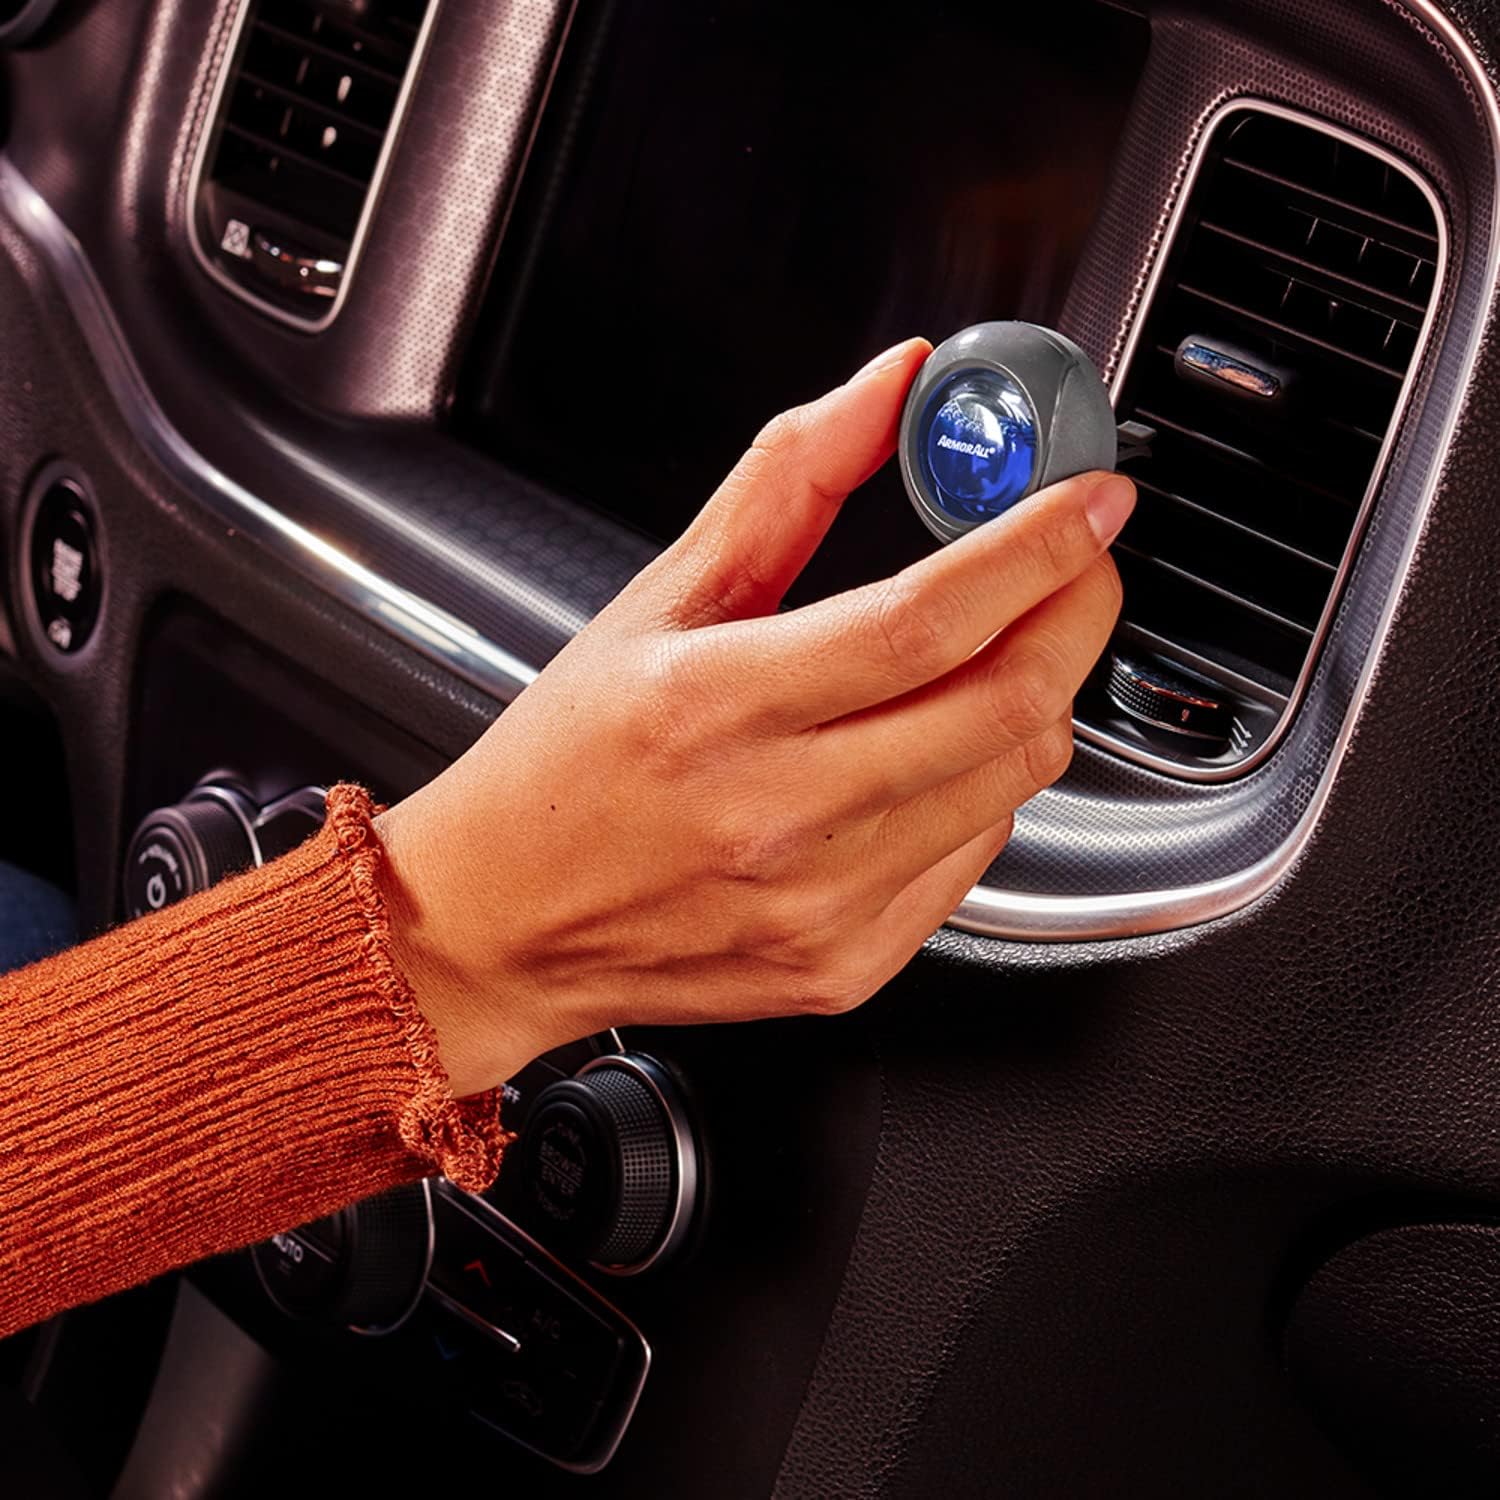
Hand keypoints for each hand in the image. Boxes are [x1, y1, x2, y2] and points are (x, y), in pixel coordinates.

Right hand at [377, 339, 1133, 1095]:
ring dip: (1036, 693)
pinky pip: (977, 860)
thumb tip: (890, 392)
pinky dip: (986, 785)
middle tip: (1076, 562)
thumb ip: (785, 484)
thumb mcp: (655, 602)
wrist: (503, 921)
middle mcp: (775, 820)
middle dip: (1077, 613)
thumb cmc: (563, 765)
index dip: (1033, 548)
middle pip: (1003, 705)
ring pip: (1013, 783)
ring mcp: (819, 907)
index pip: (922, 621)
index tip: (1087, 501)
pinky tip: (934, 752)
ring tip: (996, 649)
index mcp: (715, 708)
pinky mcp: (845, 965)